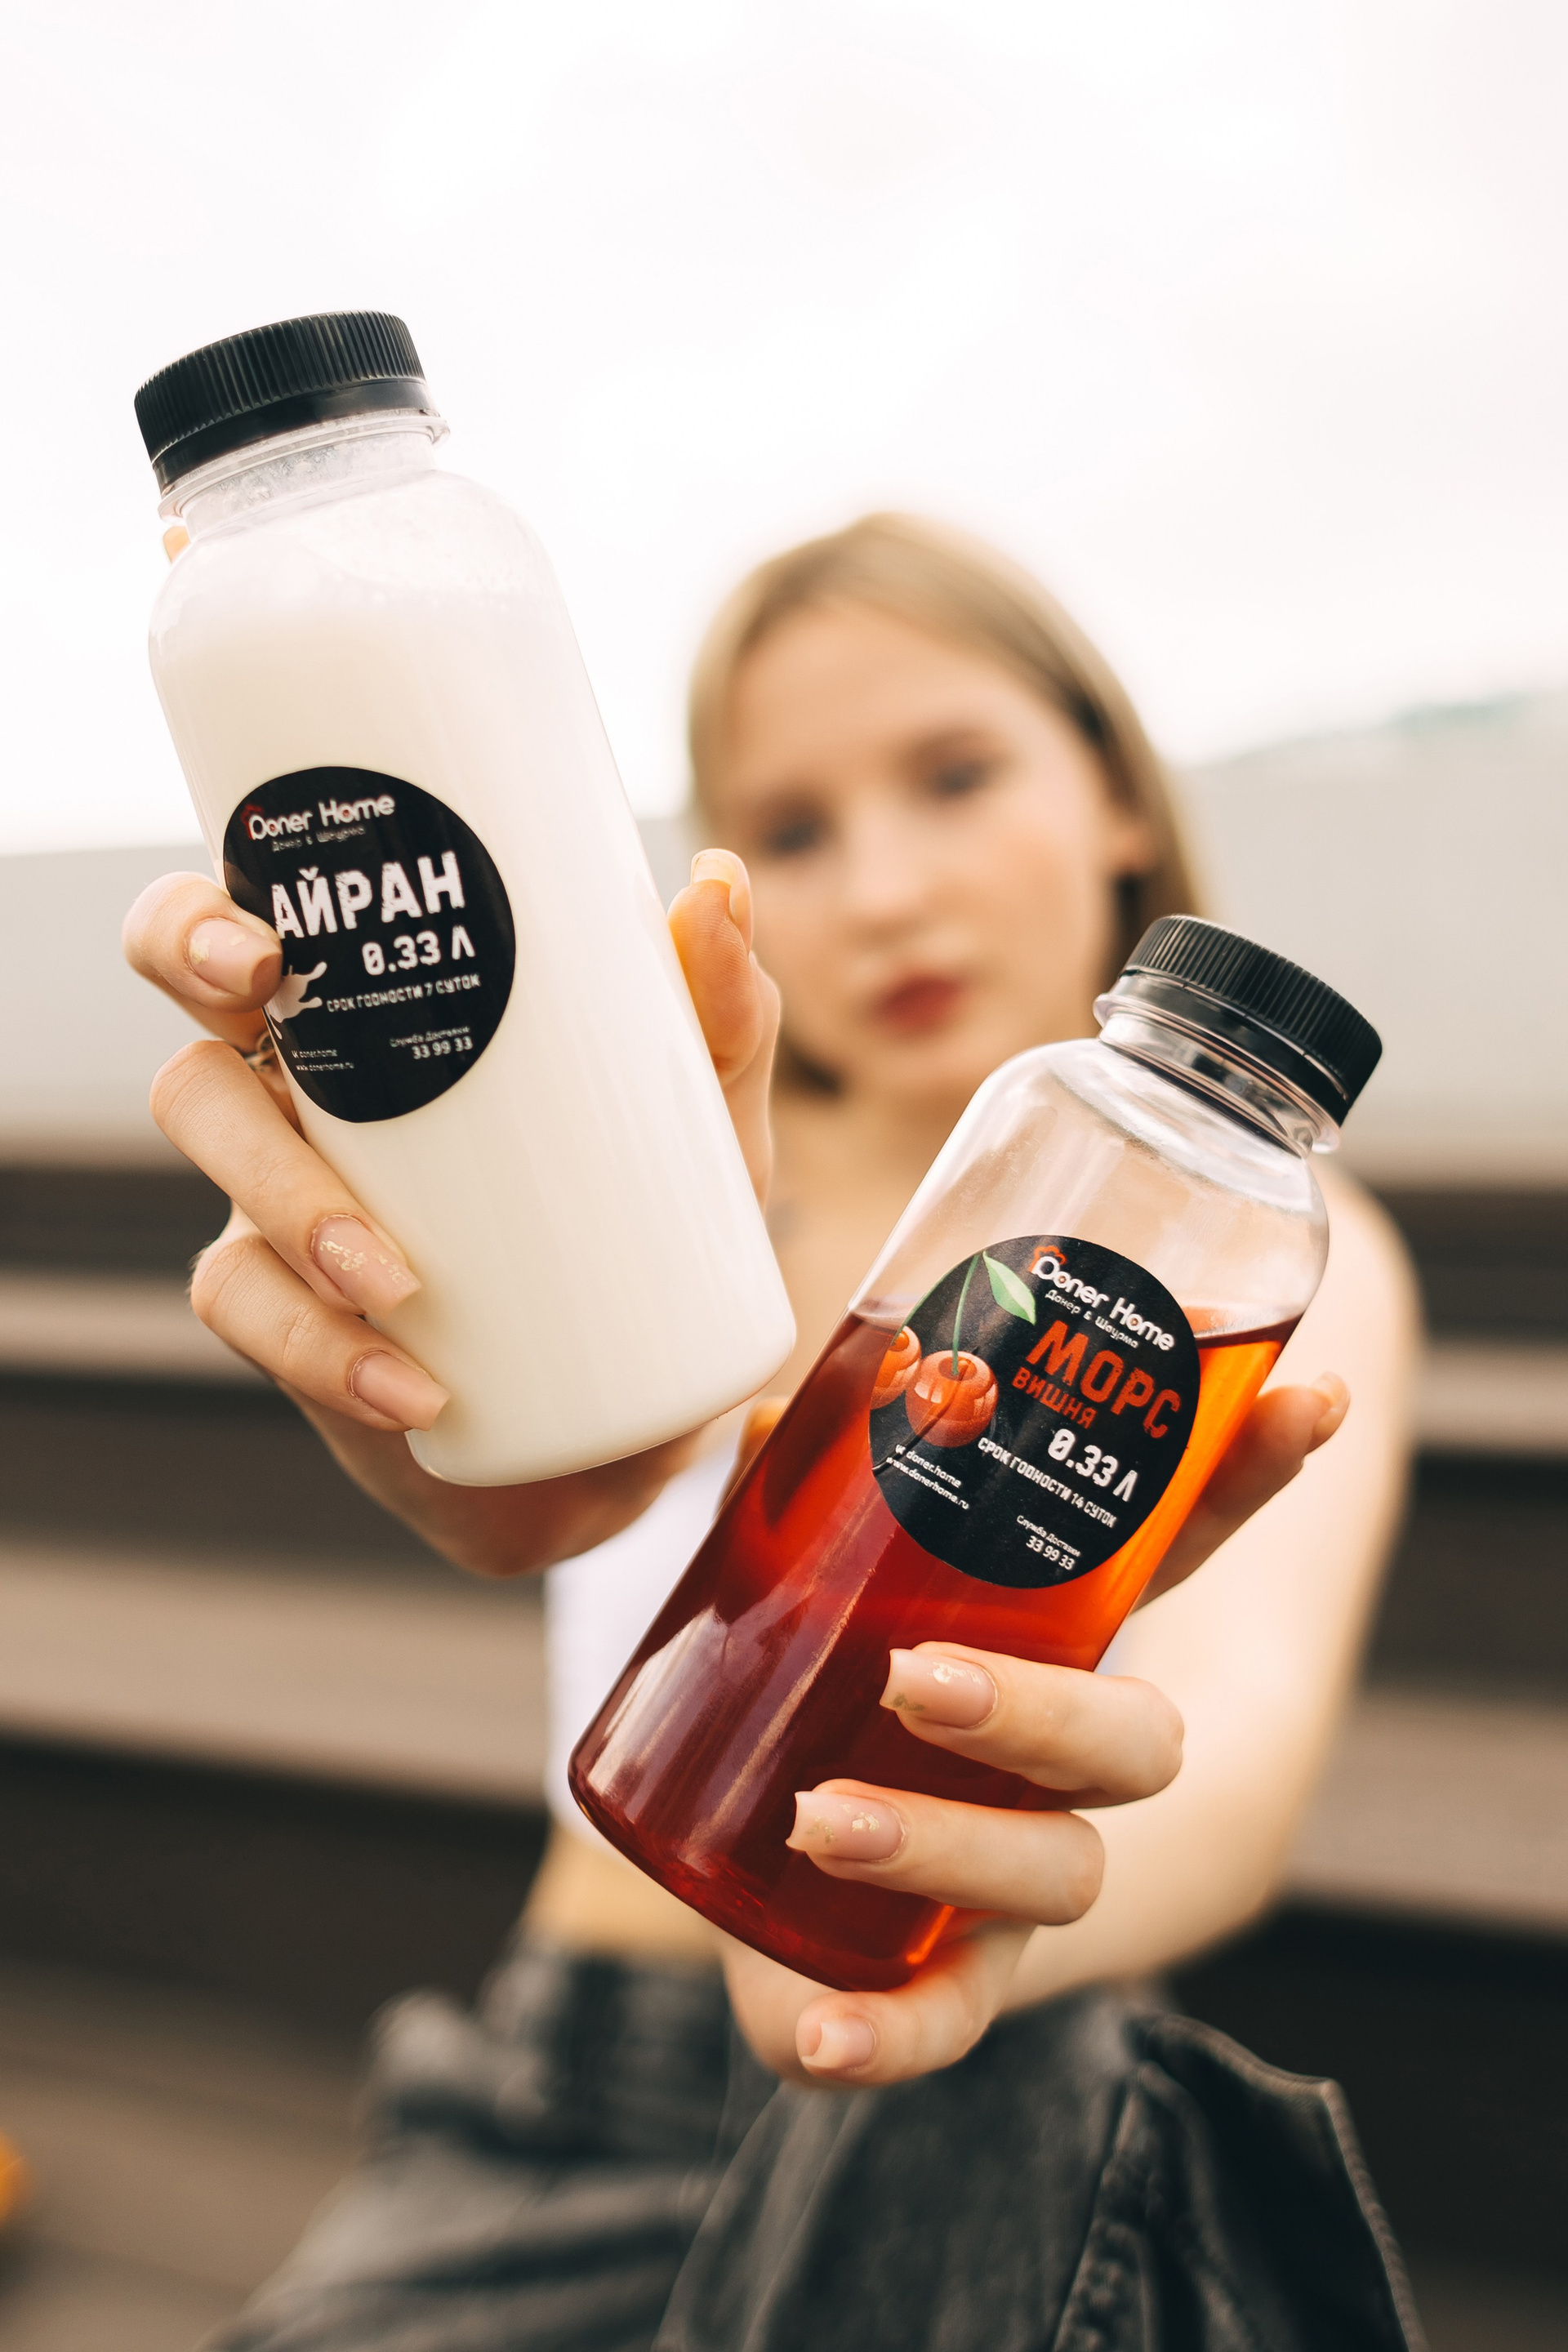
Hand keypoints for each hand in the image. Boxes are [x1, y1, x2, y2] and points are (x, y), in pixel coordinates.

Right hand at [121, 850, 777, 1576]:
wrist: (623, 1419)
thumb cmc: (646, 1233)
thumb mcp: (704, 1130)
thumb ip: (722, 1019)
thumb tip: (716, 883)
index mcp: (377, 1031)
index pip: (246, 938)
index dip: (201, 923)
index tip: (266, 944)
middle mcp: (307, 1105)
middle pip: (192, 1024)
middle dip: (194, 999)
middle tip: (265, 1003)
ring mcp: (283, 1213)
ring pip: (216, 1169)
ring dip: (288, 1204)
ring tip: (391, 1273)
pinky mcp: (294, 1324)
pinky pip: (256, 1317)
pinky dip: (325, 1350)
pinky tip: (408, 1386)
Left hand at [720, 1371, 1348, 2087]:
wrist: (749, 1876)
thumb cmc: (805, 1699)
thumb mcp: (796, 1593)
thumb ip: (795, 1514)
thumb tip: (780, 1417)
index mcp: (1053, 1646)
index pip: (1173, 1554)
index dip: (1244, 1482)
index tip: (1310, 1395)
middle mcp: (1063, 1771)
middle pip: (1132, 1741)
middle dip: (1041, 1711)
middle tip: (915, 1682)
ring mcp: (1015, 1883)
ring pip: (1055, 1874)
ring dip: (945, 1846)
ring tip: (821, 1821)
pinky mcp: (942, 1982)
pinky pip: (944, 2027)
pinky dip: (884, 2037)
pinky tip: (820, 2036)